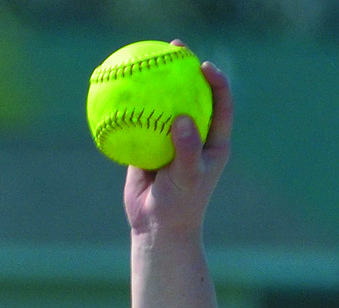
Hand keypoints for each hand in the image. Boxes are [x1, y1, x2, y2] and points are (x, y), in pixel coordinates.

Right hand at [124, 49, 231, 239]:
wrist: (157, 228)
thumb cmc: (179, 207)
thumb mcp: (187, 179)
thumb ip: (187, 150)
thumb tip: (182, 118)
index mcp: (213, 141)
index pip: (221, 103)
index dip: (216, 80)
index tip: (202, 66)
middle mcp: (194, 135)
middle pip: (192, 93)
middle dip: (184, 67)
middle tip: (173, 48)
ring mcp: (170, 138)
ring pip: (163, 103)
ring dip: (154, 79)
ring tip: (142, 57)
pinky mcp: (148, 143)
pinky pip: (138, 118)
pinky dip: (129, 104)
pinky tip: (117, 86)